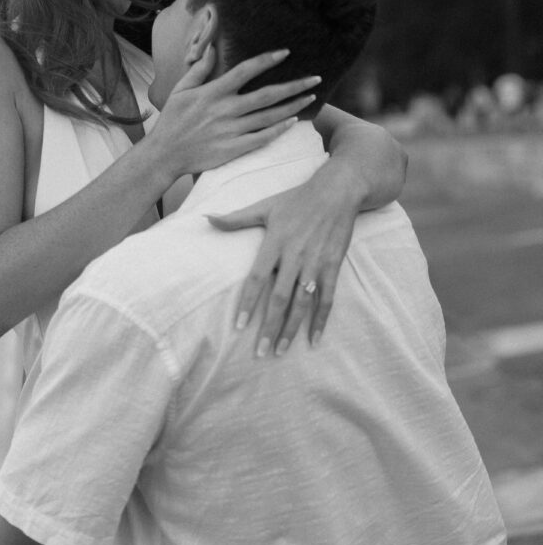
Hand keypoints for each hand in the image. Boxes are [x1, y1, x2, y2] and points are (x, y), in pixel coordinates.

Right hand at [149, 47, 320, 177]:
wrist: (165, 154)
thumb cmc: (172, 120)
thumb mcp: (180, 90)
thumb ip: (199, 70)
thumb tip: (212, 49)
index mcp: (213, 92)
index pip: (246, 70)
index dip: (267, 60)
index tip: (286, 53)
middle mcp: (225, 110)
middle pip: (267, 94)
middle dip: (294, 85)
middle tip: (315, 78)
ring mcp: (231, 130)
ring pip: (270, 116)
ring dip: (293, 106)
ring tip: (311, 97)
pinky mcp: (234, 149)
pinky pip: (262, 138)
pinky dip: (279, 129)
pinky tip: (293, 121)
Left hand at [207, 177, 355, 354]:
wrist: (336, 192)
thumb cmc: (296, 199)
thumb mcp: (265, 206)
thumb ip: (236, 219)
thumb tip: (207, 219)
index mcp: (275, 242)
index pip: (257, 279)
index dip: (248, 303)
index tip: (239, 326)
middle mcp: (295, 255)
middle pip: (280, 297)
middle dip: (269, 327)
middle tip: (260, 352)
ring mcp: (315, 263)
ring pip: (302, 302)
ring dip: (292, 329)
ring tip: (280, 350)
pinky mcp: (333, 266)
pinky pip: (327, 298)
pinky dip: (321, 320)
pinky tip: (314, 339)